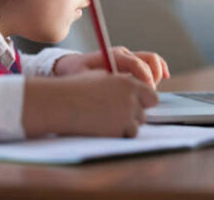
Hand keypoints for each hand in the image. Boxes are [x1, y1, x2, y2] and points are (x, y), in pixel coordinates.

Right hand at [23, 72, 158, 137]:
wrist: (61, 102)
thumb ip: (121, 85)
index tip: (135, 105)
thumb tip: (134, 95)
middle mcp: (131, 99)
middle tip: (115, 114)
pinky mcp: (118, 130)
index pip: (151, 96)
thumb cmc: (77, 89)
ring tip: (105, 119)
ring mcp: (126, 116)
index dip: (144, 101)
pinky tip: (102, 127)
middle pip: (144, 113)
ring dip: (125, 125)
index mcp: (128, 83)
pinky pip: (126, 135)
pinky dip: (118, 134)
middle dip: (133, 115)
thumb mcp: (102, 78)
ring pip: (136, 125)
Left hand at [53, 46, 170, 88]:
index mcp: (113, 55)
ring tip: (153, 90)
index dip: (145, 77)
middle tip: (148, 94)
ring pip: (152, 59)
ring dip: (157, 73)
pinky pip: (150, 62)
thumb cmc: (76, 72)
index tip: (146, 91)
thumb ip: (99, 82)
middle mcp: (123, 53)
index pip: (136, 63)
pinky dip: (159, 68)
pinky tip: (163, 78)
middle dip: (153, 77)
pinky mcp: (130, 61)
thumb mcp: (83, 78)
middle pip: (149, 59)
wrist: (71, 65)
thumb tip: (113, 89)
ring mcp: (128, 56)